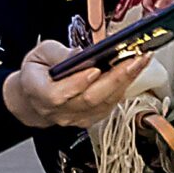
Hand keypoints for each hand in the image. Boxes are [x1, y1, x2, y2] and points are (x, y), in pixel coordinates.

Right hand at [2, 39, 152, 130]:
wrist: (33, 99)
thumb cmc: (37, 74)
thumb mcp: (39, 54)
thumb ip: (58, 54)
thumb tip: (82, 53)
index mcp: (39, 93)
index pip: (58, 94)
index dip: (78, 83)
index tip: (95, 69)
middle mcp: (59, 111)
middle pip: (90, 99)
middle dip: (115, 77)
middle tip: (134, 59)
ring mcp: (76, 118)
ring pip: (105, 103)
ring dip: (126, 81)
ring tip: (140, 61)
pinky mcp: (90, 119)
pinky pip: (110, 106)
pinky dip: (124, 88)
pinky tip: (133, 72)